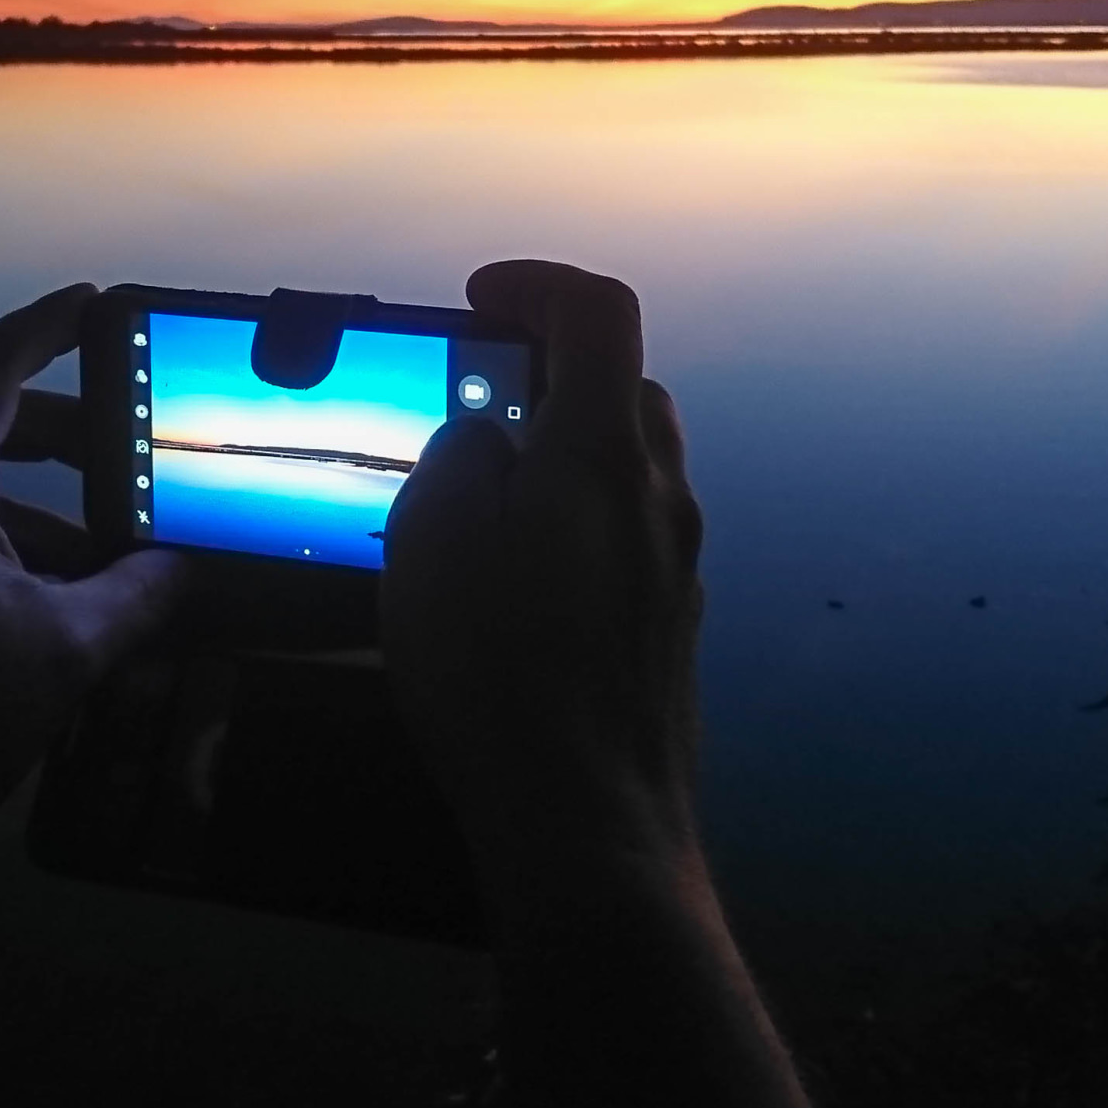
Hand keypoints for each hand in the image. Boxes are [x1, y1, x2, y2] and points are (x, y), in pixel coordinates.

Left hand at [0, 284, 185, 880]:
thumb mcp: (57, 656)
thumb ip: (133, 598)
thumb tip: (184, 570)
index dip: (50, 326)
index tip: (99, 305)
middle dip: (72, 437)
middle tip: (140, 451)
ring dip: (45, 510)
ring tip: (119, 557)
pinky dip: (4, 546)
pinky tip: (57, 603)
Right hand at [381, 261, 705, 897]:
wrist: (585, 822)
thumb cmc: (498, 676)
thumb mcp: (432, 536)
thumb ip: (459, 453)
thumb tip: (488, 433)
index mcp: (605, 455)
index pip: (599, 314)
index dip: (538, 285)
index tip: (481, 297)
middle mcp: (660, 499)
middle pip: (625, 391)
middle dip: (550, 374)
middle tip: (473, 400)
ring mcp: (675, 568)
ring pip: (628, 471)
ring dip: (563, 457)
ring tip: (480, 503)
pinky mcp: (668, 629)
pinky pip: (625, 543)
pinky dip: (575, 529)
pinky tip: (515, 588)